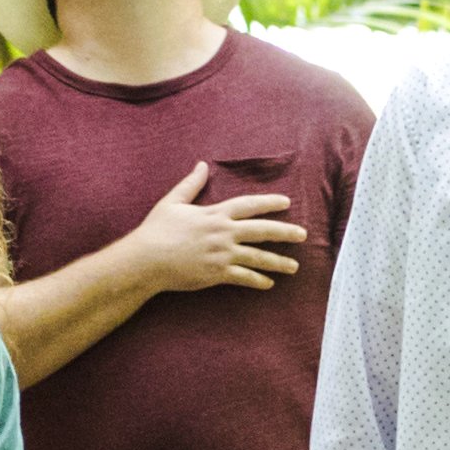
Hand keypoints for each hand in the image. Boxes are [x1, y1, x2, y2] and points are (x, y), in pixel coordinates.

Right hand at [114, 164, 303, 298]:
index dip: (269, 203)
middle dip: (285, 232)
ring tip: (294, 266)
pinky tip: (269, 284)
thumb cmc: (156, 230)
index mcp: (215, 214)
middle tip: (303, 235)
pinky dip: (257, 281)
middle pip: (262, 231)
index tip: (286, 203)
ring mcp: (222, 254)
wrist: (146, 259)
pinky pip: (243, 277)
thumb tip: (201, 165)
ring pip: (257, 257)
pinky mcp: (217, 273)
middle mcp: (223, 233)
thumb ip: (191, 184)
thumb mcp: (173, 202)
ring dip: (278, 262)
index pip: (249, 205)